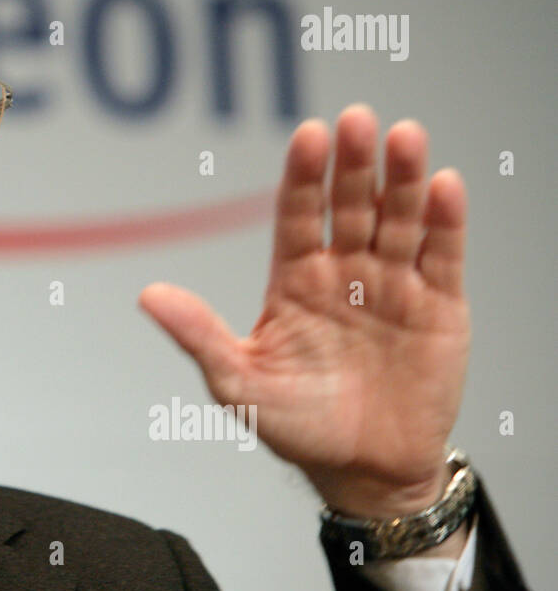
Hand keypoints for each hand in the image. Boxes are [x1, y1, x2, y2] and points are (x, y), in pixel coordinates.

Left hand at [138, 104, 469, 520]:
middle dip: (353, 164)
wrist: (364, 471)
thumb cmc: (296, 425)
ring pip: (397, 220)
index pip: (298, 214)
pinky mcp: (438, 306)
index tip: (308, 136)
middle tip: (357, 120)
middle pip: (350, 205)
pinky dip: (444, 222)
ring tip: (404, 137)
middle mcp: (345, 271)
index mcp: (296, 279)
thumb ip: (199, 335)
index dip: (303, 176)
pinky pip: (441, 256)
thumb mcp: (238, 383)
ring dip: (401, 180)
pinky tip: (441, 185)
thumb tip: (147, 294)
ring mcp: (392, 285)